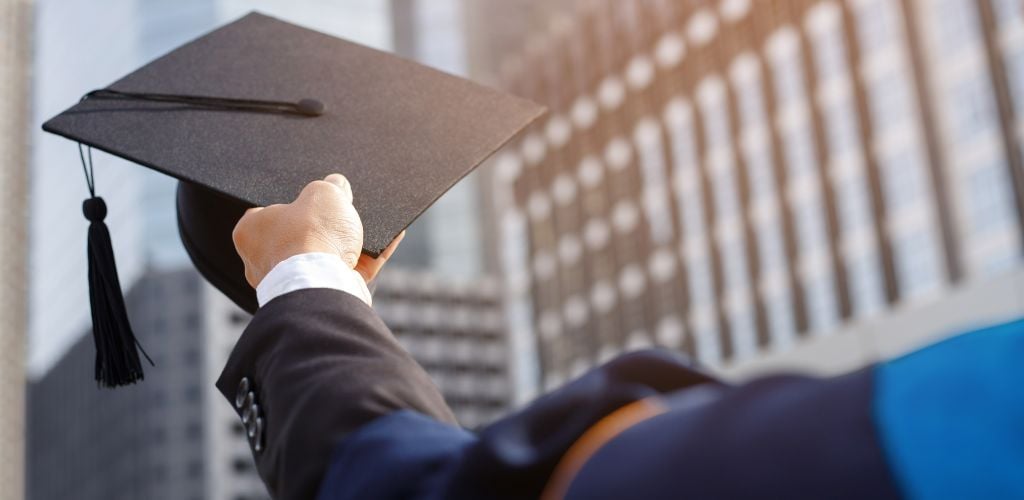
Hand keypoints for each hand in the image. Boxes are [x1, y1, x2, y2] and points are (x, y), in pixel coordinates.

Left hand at [232, 173, 402, 287]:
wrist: (324, 284)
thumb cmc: (310, 237)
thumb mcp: (323, 193)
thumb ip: (330, 186)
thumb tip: (338, 186)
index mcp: (250, 233)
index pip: (269, 212)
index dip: (296, 202)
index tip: (315, 197)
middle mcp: (265, 261)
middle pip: (301, 235)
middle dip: (325, 225)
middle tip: (344, 209)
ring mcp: (294, 281)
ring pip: (326, 256)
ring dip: (348, 243)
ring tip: (370, 224)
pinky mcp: (323, 295)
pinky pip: (350, 271)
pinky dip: (369, 258)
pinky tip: (389, 239)